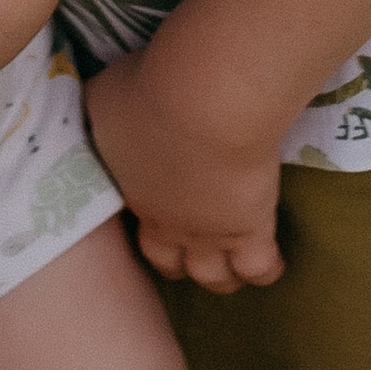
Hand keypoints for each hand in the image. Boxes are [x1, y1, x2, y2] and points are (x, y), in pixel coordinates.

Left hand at [84, 47, 283, 290]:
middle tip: (190, 251)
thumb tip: (97, 109)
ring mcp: (210, 233)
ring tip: (233, 267)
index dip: (146, 222)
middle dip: (178, 261)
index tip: (156, 212)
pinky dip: (266, 269)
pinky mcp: (250, 232)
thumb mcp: (105, 97)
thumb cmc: (148, 93)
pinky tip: (273, 263)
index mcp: (133, 190)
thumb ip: (100, 110)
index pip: (132, 223)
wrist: (203, 105)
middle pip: (168, 262)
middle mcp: (167, 222)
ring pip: (214, 276)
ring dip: (221, 274)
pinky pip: (259, 268)